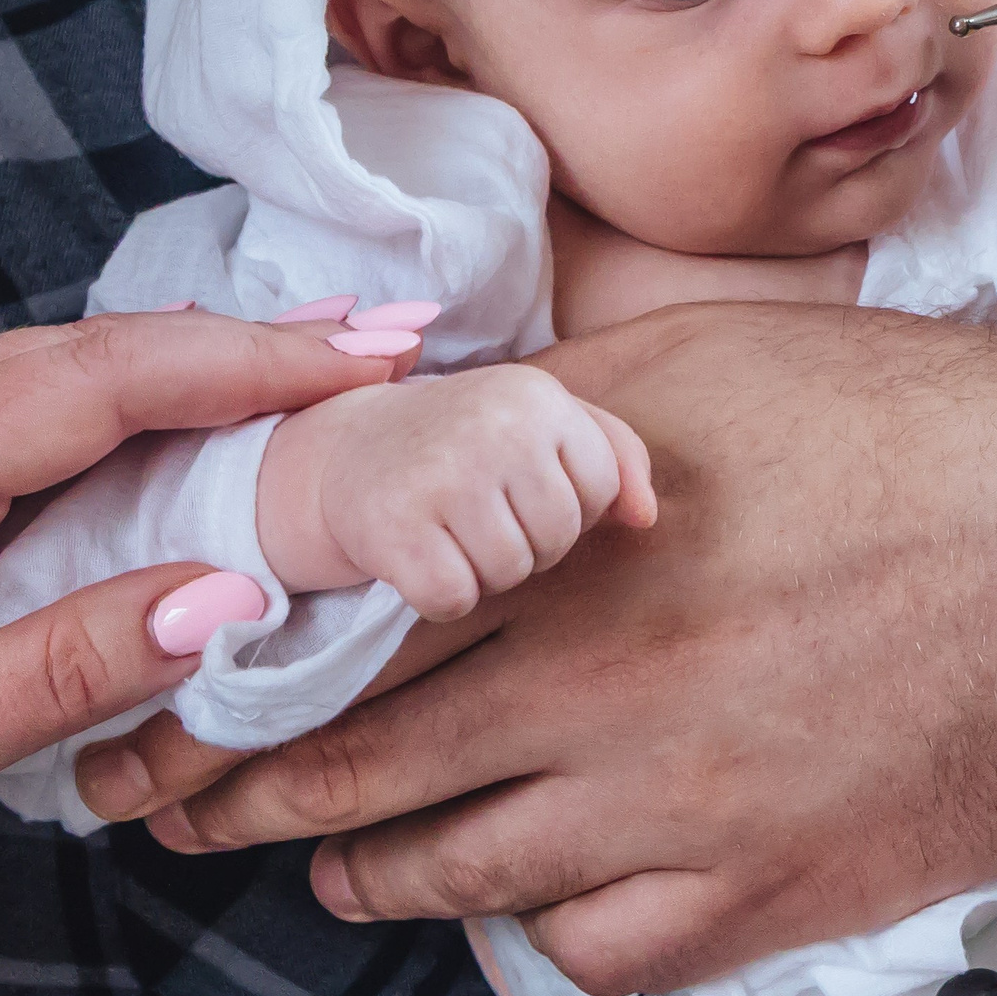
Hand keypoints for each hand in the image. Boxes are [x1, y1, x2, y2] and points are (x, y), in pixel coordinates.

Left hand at [0, 310, 396, 932]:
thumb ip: (56, 672)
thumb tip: (221, 603)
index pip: (102, 381)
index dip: (251, 361)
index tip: (373, 355)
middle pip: (101, 350)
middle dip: (256, 340)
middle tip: (396, 342)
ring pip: (69, 375)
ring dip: (203, 366)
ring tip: (331, 370)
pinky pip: (33, 420)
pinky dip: (139, 410)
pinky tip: (199, 428)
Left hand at [75, 303, 996, 995]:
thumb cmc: (902, 425)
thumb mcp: (695, 359)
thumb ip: (532, 414)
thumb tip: (406, 431)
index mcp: (566, 561)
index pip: (333, 650)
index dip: (219, 692)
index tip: (148, 709)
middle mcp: (600, 704)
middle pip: (362, 785)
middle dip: (242, 803)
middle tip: (169, 809)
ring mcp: (680, 817)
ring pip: (460, 883)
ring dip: (363, 874)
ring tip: (320, 862)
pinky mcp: (763, 895)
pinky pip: (595, 948)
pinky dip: (532, 926)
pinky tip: (516, 892)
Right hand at [257, 363, 655, 618]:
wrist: (349, 451)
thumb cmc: (468, 440)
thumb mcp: (543, 421)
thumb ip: (615, 455)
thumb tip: (646, 519)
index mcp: (537, 395)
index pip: (601, 491)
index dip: (570, 506)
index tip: (524, 489)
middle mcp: (492, 426)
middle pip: (558, 538)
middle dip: (528, 542)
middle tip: (481, 513)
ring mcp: (440, 476)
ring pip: (510, 574)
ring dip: (483, 570)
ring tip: (452, 530)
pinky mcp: (393, 528)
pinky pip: (454, 600)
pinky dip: (440, 596)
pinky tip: (421, 556)